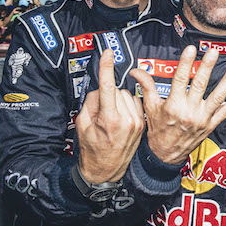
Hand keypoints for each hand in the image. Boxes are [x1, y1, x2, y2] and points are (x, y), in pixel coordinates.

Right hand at [76, 50, 144, 182]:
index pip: (107, 87)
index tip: (107, 53)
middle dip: (107, 96)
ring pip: (126, 95)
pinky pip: (134, 102)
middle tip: (101, 113)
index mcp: (110, 120)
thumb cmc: (92, 149)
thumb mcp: (83, 125)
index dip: (106, 68)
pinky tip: (122, 118)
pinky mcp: (142, 123)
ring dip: (118, 100)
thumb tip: (100, 88)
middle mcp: (127, 119)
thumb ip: (90, 103)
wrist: (106, 171)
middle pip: (116, 90)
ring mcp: (137, 122)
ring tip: (112, 118)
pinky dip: (127, 105)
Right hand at [130, 45, 225, 163]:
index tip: (191, 49)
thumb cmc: (157, 129)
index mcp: (173, 105)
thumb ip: (147, 86)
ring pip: (217, 97)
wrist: (165, 155)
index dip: (186, 63)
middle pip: (200, 85)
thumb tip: (136, 71)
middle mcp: (189, 111)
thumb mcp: (150, 107)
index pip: (180, 79)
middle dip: (207, 67)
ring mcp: (202, 119)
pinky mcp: (210, 126)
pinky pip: (224, 113)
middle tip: (213, 52)